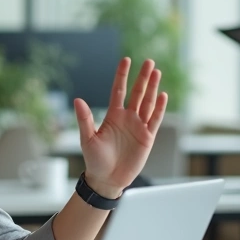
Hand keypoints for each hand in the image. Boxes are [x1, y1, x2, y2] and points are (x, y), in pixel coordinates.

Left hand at [73, 58, 166, 197]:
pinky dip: (159, 108)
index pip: (119, 90)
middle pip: (137, 93)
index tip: (125, 60)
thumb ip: (85, 119)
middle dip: (143, 77)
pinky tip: (163, 95)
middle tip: (149, 61)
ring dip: (153, 88)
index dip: (122, 76)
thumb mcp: (87, 138)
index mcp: (113, 116)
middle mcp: (127, 118)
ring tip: (157, 72)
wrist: (107, 179)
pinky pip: (155, 120)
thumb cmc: (95, 160)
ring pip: (148, 103)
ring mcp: (138, 127)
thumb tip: (77, 100)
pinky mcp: (147, 137)